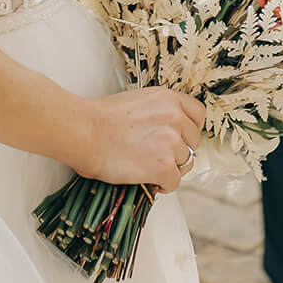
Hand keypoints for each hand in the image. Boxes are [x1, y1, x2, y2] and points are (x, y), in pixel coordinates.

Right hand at [76, 88, 205, 193]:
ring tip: (147, 167)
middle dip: (179, 151)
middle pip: (193, 142)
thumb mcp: (137, 102)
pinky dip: (162, 184)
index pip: (198, 114)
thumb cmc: (99, 118)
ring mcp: (172, 142)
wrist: (84, 131)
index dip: (189, 129)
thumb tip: (166, 131)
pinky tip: (147, 179)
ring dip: (169, 168)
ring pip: (184, 163)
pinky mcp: (164, 165)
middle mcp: (175, 117)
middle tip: (158, 156)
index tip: (180, 137)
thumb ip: (158, 113)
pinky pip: (174, 181)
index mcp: (168, 98)